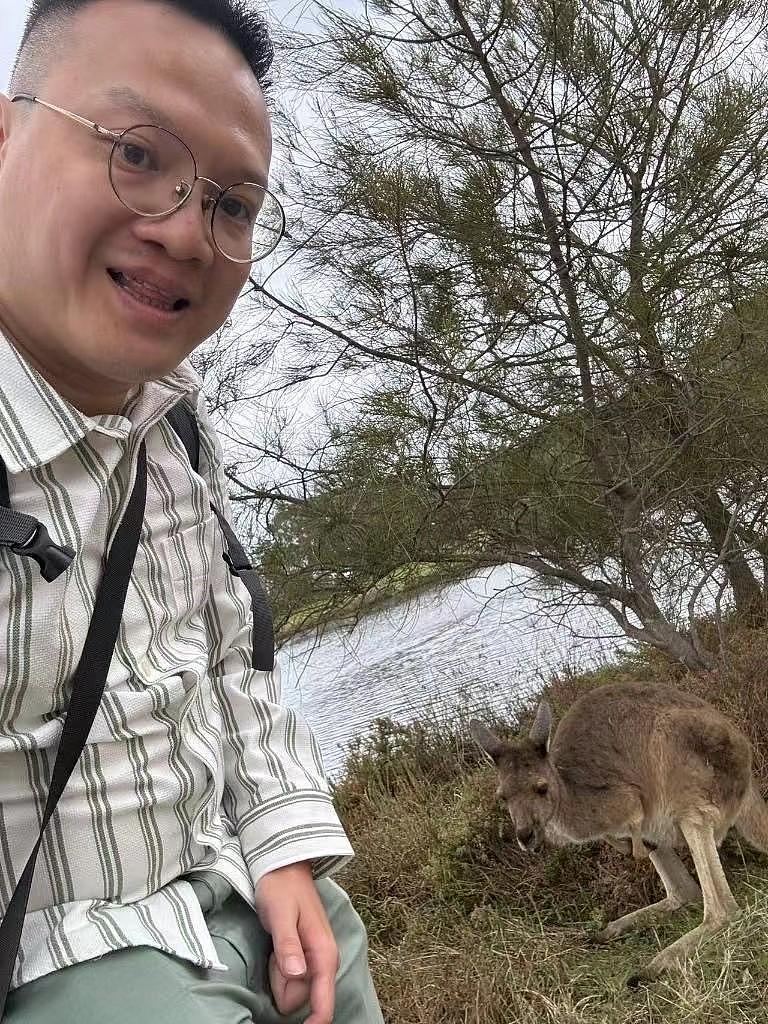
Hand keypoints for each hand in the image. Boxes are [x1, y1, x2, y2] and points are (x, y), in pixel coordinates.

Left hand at [255, 861, 338, 1023]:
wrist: (282, 866)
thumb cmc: (281, 888)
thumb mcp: (281, 915)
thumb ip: (288, 946)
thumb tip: (298, 975)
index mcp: (323, 953)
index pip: (324, 1002)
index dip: (314, 1023)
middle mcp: (323, 960)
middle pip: (302, 998)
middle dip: (283, 986)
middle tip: (274, 954)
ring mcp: (314, 958)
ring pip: (294, 988)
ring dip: (278, 976)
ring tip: (274, 946)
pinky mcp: (304, 956)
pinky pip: (289, 977)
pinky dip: (278, 969)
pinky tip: (275, 949)